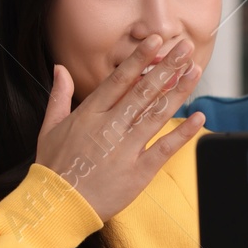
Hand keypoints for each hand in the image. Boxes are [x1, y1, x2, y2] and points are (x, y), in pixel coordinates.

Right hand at [35, 35, 204, 221]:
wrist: (58, 206)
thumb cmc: (54, 168)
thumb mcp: (49, 127)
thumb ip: (59, 96)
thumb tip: (60, 69)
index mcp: (89, 115)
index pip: (119, 80)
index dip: (139, 59)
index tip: (156, 41)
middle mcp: (109, 128)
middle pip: (143, 92)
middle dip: (167, 67)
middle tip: (185, 48)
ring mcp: (126, 150)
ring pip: (157, 115)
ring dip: (179, 91)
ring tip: (195, 71)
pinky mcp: (138, 172)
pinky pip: (164, 149)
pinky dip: (183, 134)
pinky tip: (199, 117)